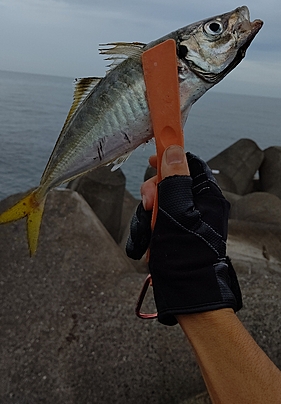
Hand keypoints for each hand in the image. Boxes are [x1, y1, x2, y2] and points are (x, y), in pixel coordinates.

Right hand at [126, 145, 241, 325]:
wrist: (187, 297)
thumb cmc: (187, 259)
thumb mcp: (176, 213)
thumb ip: (174, 180)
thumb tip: (174, 150)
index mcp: (206, 197)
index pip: (189, 164)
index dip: (170, 157)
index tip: (151, 158)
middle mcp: (197, 207)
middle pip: (167, 184)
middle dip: (152, 195)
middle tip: (149, 207)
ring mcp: (184, 222)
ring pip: (156, 205)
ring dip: (145, 220)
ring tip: (146, 239)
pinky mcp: (172, 235)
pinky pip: (153, 224)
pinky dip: (145, 233)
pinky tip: (144, 247)